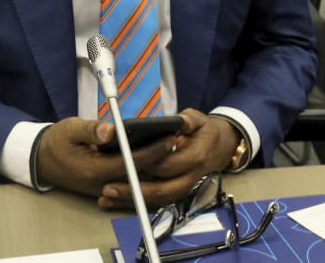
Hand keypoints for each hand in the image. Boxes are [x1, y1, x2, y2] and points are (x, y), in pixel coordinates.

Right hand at [36, 117, 172, 198]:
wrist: (40, 161)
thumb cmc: (56, 143)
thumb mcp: (70, 129)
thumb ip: (91, 130)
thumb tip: (110, 130)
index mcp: (96, 169)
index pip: (133, 161)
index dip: (154, 151)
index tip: (170, 138)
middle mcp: (103, 183)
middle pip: (141, 176)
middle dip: (161, 161)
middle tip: (179, 143)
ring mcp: (105, 188)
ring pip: (138, 183)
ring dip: (156, 169)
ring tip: (173, 150)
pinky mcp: (105, 188)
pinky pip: (131, 186)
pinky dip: (146, 176)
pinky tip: (158, 162)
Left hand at [99, 109, 238, 209]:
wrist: (218, 149)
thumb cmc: (204, 132)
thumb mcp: (200, 120)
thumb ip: (191, 119)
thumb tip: (182, 121)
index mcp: (194, 159)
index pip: (167, 165)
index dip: (145, 164)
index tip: (125, 162)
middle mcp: (189, 179)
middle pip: (160, 190)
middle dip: (133, 190)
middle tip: (108, 186)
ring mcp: (182, 190)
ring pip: (156, 201)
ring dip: (131, 201)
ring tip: (106, 197)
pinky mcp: (176, 195)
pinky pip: (155, 203)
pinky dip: (135, 204)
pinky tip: (115, 202)